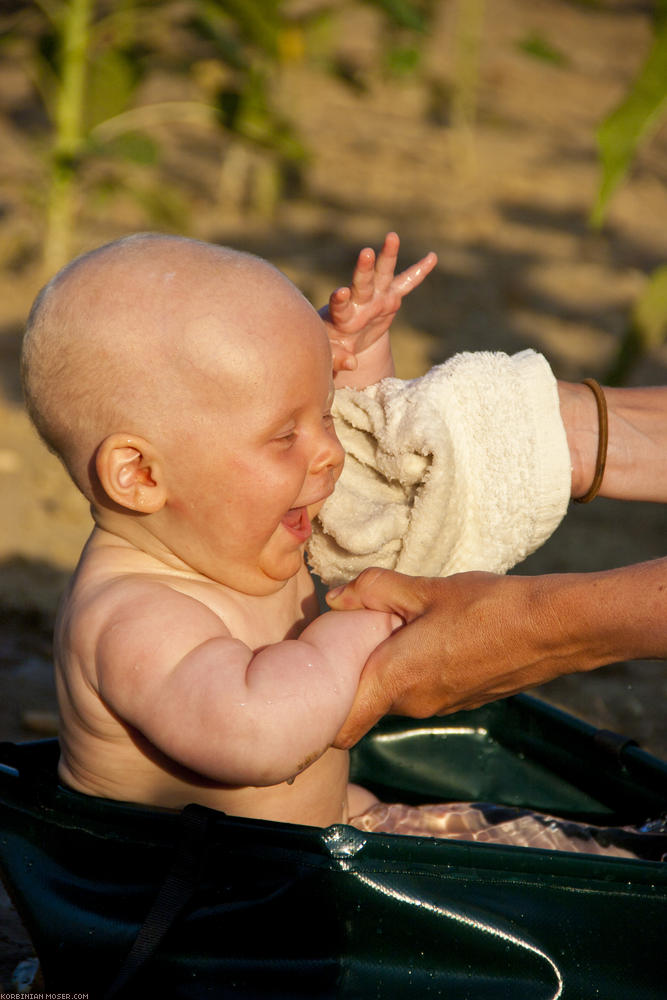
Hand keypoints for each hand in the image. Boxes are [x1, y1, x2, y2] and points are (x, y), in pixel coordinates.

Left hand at [320, 232, 436, 383]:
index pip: (339, 306)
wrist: (347, 341)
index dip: (340, 299)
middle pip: (361, 282)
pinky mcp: (391, 298)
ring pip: (382, 274)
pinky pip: (407, 284)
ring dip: (387, 256)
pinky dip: (419, 272)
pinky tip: (432, 257)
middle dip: (364, 269)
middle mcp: (358, 301)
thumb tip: (352, 364)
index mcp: (340, 316)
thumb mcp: (332, 356)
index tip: (341, 293)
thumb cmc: (334, 347)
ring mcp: (376, 297)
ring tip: (392, 237)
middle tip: (366, 253)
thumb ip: (337, 360)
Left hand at [326, 568, 587, 748]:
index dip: (318, 713)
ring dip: (383, 670)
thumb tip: (335, 595)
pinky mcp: (462, 700)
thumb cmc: (488, 606)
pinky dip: (411, 670)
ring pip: (392, 696)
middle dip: (351, 675)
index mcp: (395, 679)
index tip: (308, 684)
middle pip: (362, 704)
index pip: (340, 728)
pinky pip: (421, 691)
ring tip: (389, 626)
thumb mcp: (427, 589)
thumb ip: (375, 590)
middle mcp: (414, 704)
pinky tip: (426, 633)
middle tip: (347, 633)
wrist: (553, 628)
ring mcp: (441, 706)